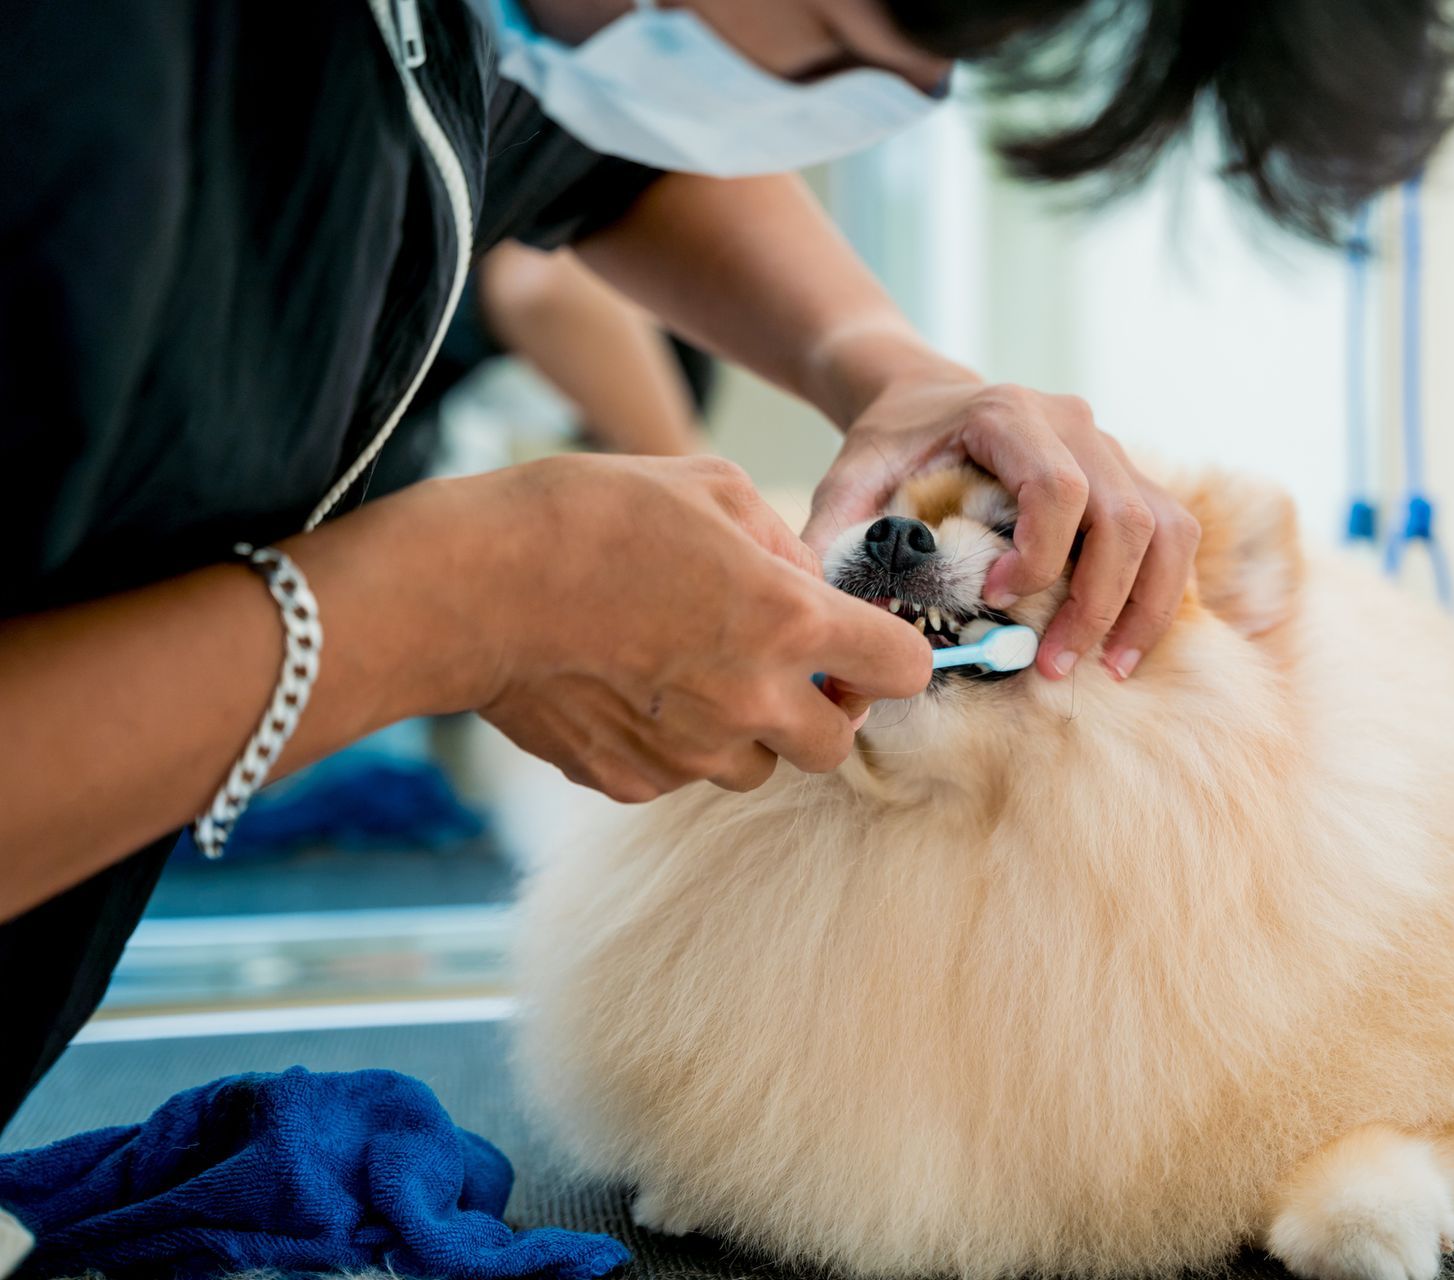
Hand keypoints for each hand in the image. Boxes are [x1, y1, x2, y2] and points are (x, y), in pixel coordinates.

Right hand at [422, 454, 928, 800]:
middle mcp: (753, 702)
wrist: (470, 587)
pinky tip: (631, 687)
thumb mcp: (706, 485)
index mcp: (788, 622)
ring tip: (692, 669)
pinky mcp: (633, 782)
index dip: (894, 655)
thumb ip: (779, 540)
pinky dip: (674, 742)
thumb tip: (806, 580)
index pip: (906, 669)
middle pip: (837, 743)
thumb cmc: (587, 517)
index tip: (865, 643)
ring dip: (748, 730)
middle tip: (778, 663)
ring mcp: (691, 752)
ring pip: (758, 767)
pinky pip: (681, 774)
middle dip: (822, 707)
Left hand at [803, 372, 1200, 680]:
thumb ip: (831, 538)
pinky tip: (1126, 643)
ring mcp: (1112, 448)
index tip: (995, 599)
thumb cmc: (890, 445)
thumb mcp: (849, 481)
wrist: (924, 397)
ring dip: (1142, 605)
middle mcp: (1074, 423)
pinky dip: (1159, 592)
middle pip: (1124, 514)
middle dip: (1096, 600)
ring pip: (1166, 528)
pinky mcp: (1130, 477)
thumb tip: (824, 616)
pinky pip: (1173, 535)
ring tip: (1107, 668)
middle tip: (1052, 665)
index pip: (1057, 485)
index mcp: (1008, 415)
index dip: (1040, 553)